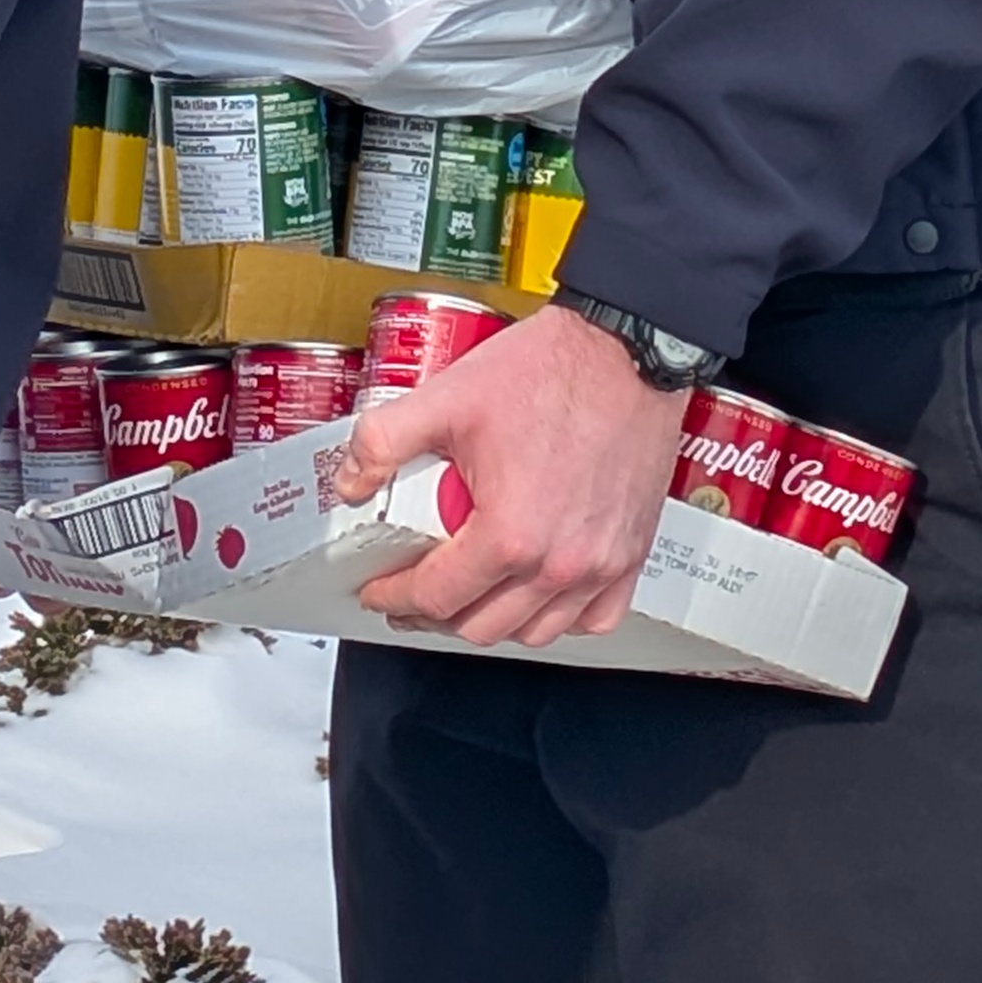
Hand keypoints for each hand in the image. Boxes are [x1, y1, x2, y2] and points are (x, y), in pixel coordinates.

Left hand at [347, 308, 690, 648]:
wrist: (628, 350)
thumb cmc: (556, 369)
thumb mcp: (447, 397)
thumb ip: (383, 441)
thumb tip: (351, 481)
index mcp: (509, 533)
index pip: (436, 596)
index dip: (395, 598)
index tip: (381, 591)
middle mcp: (559, 561)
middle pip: (480, 626)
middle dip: (434, 615)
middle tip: (413, 594)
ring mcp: (600, 563)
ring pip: (535, 632)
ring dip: (493, 620)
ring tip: (470, 594)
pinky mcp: (630, 552)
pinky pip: (595, 617)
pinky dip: (561, 617)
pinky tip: (538, 594)